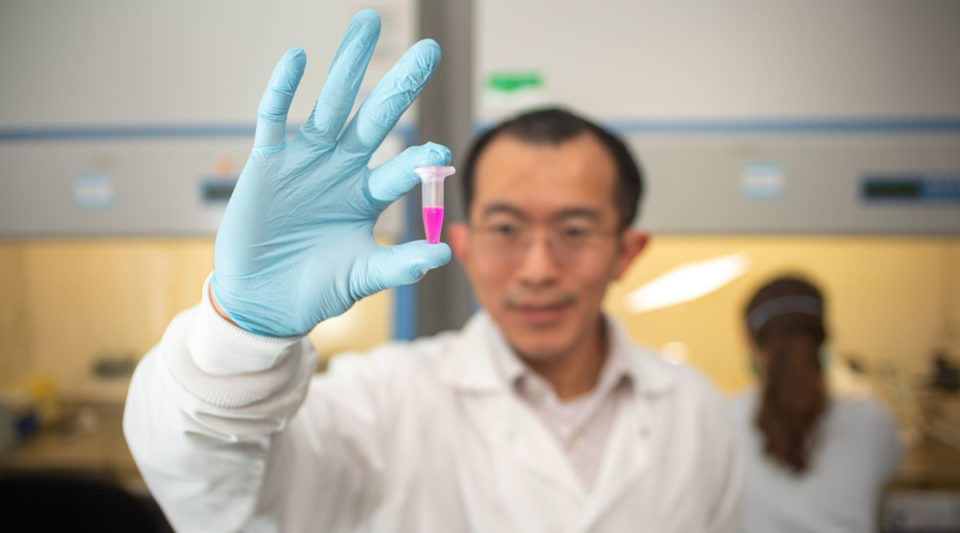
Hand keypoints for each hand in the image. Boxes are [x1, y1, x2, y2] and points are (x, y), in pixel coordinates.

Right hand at [211, 9, 450, 336]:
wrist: (263, 303)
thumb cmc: (314, 289)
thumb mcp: (362, 276)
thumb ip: (399, 265)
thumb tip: (442, 255)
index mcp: (366, 196)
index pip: (399, 169)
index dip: (418, 161)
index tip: (439, 156)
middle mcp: (341, 171)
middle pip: (374, 119)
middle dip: (399, 86)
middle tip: (428, 51)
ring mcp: (305, 163)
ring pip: (331, 106)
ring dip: (348, 67)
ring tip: (365, 25)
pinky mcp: (267, 165)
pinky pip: (274, 120)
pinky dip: (282, 90)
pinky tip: (296, 58)